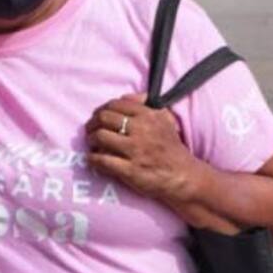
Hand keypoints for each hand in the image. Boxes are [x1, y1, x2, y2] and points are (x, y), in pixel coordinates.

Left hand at [85, 94, 206, 203]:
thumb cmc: (171, 147)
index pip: (115, 104)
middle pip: (103, 118)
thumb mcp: (165, 119)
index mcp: (148, 116)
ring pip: (100, 137)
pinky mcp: (129, 170)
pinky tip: (93, 159)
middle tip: (90, 130)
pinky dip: (93, 159)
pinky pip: (101, 160)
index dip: (102, 109)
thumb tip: (126, 97)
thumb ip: (146, 105)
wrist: (182, 176)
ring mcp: (134, 151)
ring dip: (91, 140)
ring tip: (92, 144)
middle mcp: (140, 130)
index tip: (98, 116)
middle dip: (92, 124)